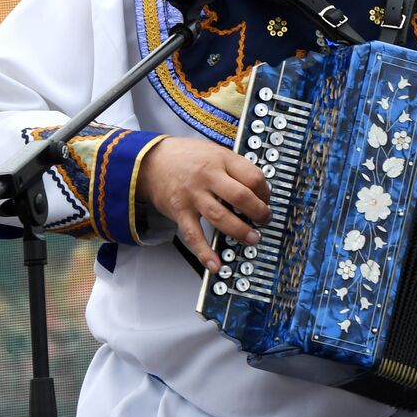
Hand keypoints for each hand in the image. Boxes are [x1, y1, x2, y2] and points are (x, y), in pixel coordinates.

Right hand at [135, 136, 270, 269]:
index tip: (266, 200)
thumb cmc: (186, 157)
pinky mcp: (180, 212)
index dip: (265, 192)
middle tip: (264, 220)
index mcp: (222, 160)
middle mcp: (208, 177)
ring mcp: (193, 196)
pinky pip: (194, 235)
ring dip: (240, 231)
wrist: (150, 161)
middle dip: (259, 212)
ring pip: (221, 217)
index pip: (253, 177)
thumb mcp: (215, 152)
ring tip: (252, 238)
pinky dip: (205, 252)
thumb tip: (258, 191)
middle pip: (241, 197)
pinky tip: (216, 264)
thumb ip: (234, 168)